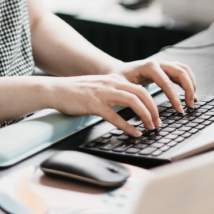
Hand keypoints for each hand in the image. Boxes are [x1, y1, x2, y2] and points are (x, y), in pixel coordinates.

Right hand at [47, 74, 167, 137]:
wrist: (56, 89)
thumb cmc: (76, 92)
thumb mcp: (100, 88)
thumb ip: (114, 93)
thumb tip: (130, 106)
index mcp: (114, 80)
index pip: (140, 88)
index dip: (152, 102)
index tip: (156, 115)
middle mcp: (111, 84)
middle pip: (141, 93)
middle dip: (153, 109)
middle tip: (157, 123)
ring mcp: (103, 94)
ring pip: (132, 102)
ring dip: (145, 116)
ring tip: (149, 128)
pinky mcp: (94, 105)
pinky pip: (116, 116)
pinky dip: (128, 126)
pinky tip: (134, 133)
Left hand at [115, 58, 196, 113]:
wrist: (119, 71)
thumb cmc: (120, 79)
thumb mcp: (123, 87)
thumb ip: (133, 96)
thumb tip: (143, 110)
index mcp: (148, 66)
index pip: (166, 82)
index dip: (174, 97)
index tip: (179, 109)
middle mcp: (158, 62)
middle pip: (180, 72)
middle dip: (188, 89)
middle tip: (189, 105)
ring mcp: (163, 63)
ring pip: (184, 69)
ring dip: (191, 84)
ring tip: (192, 100)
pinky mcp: (166, 68)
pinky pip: (182, 71)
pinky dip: (189, 81)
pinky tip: (190, 93)